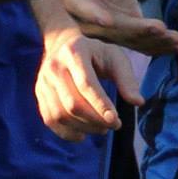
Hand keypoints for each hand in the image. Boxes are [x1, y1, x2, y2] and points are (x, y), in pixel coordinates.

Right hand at [35, 20, 144, 140]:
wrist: (63, 44)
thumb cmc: (96, 53)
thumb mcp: (115, 58)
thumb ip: (127, 79)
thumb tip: (138, 102)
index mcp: (74, 51)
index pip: (86, 84)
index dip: (101, 105)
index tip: (116, 121)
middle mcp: (54, 66)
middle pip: (72, 103)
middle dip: (95, 120)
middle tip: (114, 125)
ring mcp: (43, 81)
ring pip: (61, 115)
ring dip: (84, 128)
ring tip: (102, 129)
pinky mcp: (39, 94)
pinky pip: (50, 120)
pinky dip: (67, 133)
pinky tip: (83, 134)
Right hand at [58, 0, 177, 54]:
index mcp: (78, 0)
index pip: (86, 9)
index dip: (95, 15)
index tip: (107, 20)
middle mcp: (92, 23)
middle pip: (117, 30)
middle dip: (140, 31)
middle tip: (160, 29)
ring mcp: (111, 32)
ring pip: (134, 41)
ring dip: (157, 42)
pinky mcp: (128, 33)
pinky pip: (144, 42)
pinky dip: (162, 46)